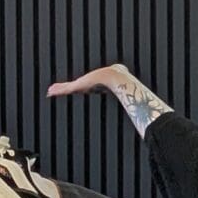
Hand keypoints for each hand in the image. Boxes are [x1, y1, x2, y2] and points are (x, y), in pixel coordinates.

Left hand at [49, 63, 171, 131]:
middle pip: (76, 86)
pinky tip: (50, 92)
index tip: (79, 90)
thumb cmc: (124, 88)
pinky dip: (58, 90)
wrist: (117, 78)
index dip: (83, 88)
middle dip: (66, 88)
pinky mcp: (79, 85)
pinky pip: (66, 88)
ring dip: (60, 89)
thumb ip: (135, 108)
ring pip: (69, 87)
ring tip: (51, 91)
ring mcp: (84, 83)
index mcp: (99, 84)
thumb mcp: (128, 98)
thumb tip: (146, 118)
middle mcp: (90, 82)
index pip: (89, 86)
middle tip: (57, 90)